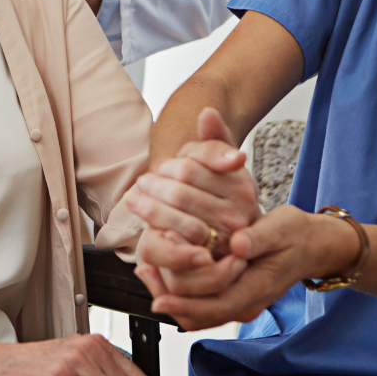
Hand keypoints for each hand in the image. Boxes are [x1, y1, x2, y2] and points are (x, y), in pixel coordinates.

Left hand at [127, 109, 260, 260]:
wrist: (230, 230)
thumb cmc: (220, 189)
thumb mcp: (222, 160)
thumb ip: (215, 136)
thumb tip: (206, 112)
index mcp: (241, 186)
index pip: (190, 169)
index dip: (170, 166)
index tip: (162, 166)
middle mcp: (236, 216)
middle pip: (179, 194)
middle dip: (155, 187)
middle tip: (142, 183)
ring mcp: (221, 242)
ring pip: (174, 221)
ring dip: (148, 209)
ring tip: (135, 199)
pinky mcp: (205, 264)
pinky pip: (173, 249)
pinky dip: (156, 236)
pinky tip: (147, 226)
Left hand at [136, 204, 361, 330]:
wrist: (312, 245)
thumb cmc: (297, 234)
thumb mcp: (282, 227)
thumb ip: (259, 237)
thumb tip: (236, 244)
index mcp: (258, 288)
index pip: (216, 306)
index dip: (185, 302)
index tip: (159, 294)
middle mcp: (247, 302)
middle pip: (201, 315)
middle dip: (171, 298)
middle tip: (145, 273)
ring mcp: (240, 301)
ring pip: (199, 312)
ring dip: (173, 295)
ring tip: (148, 271)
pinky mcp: (234, 293)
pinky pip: (204, 301)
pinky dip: (182, 291)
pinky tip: (165, 270)